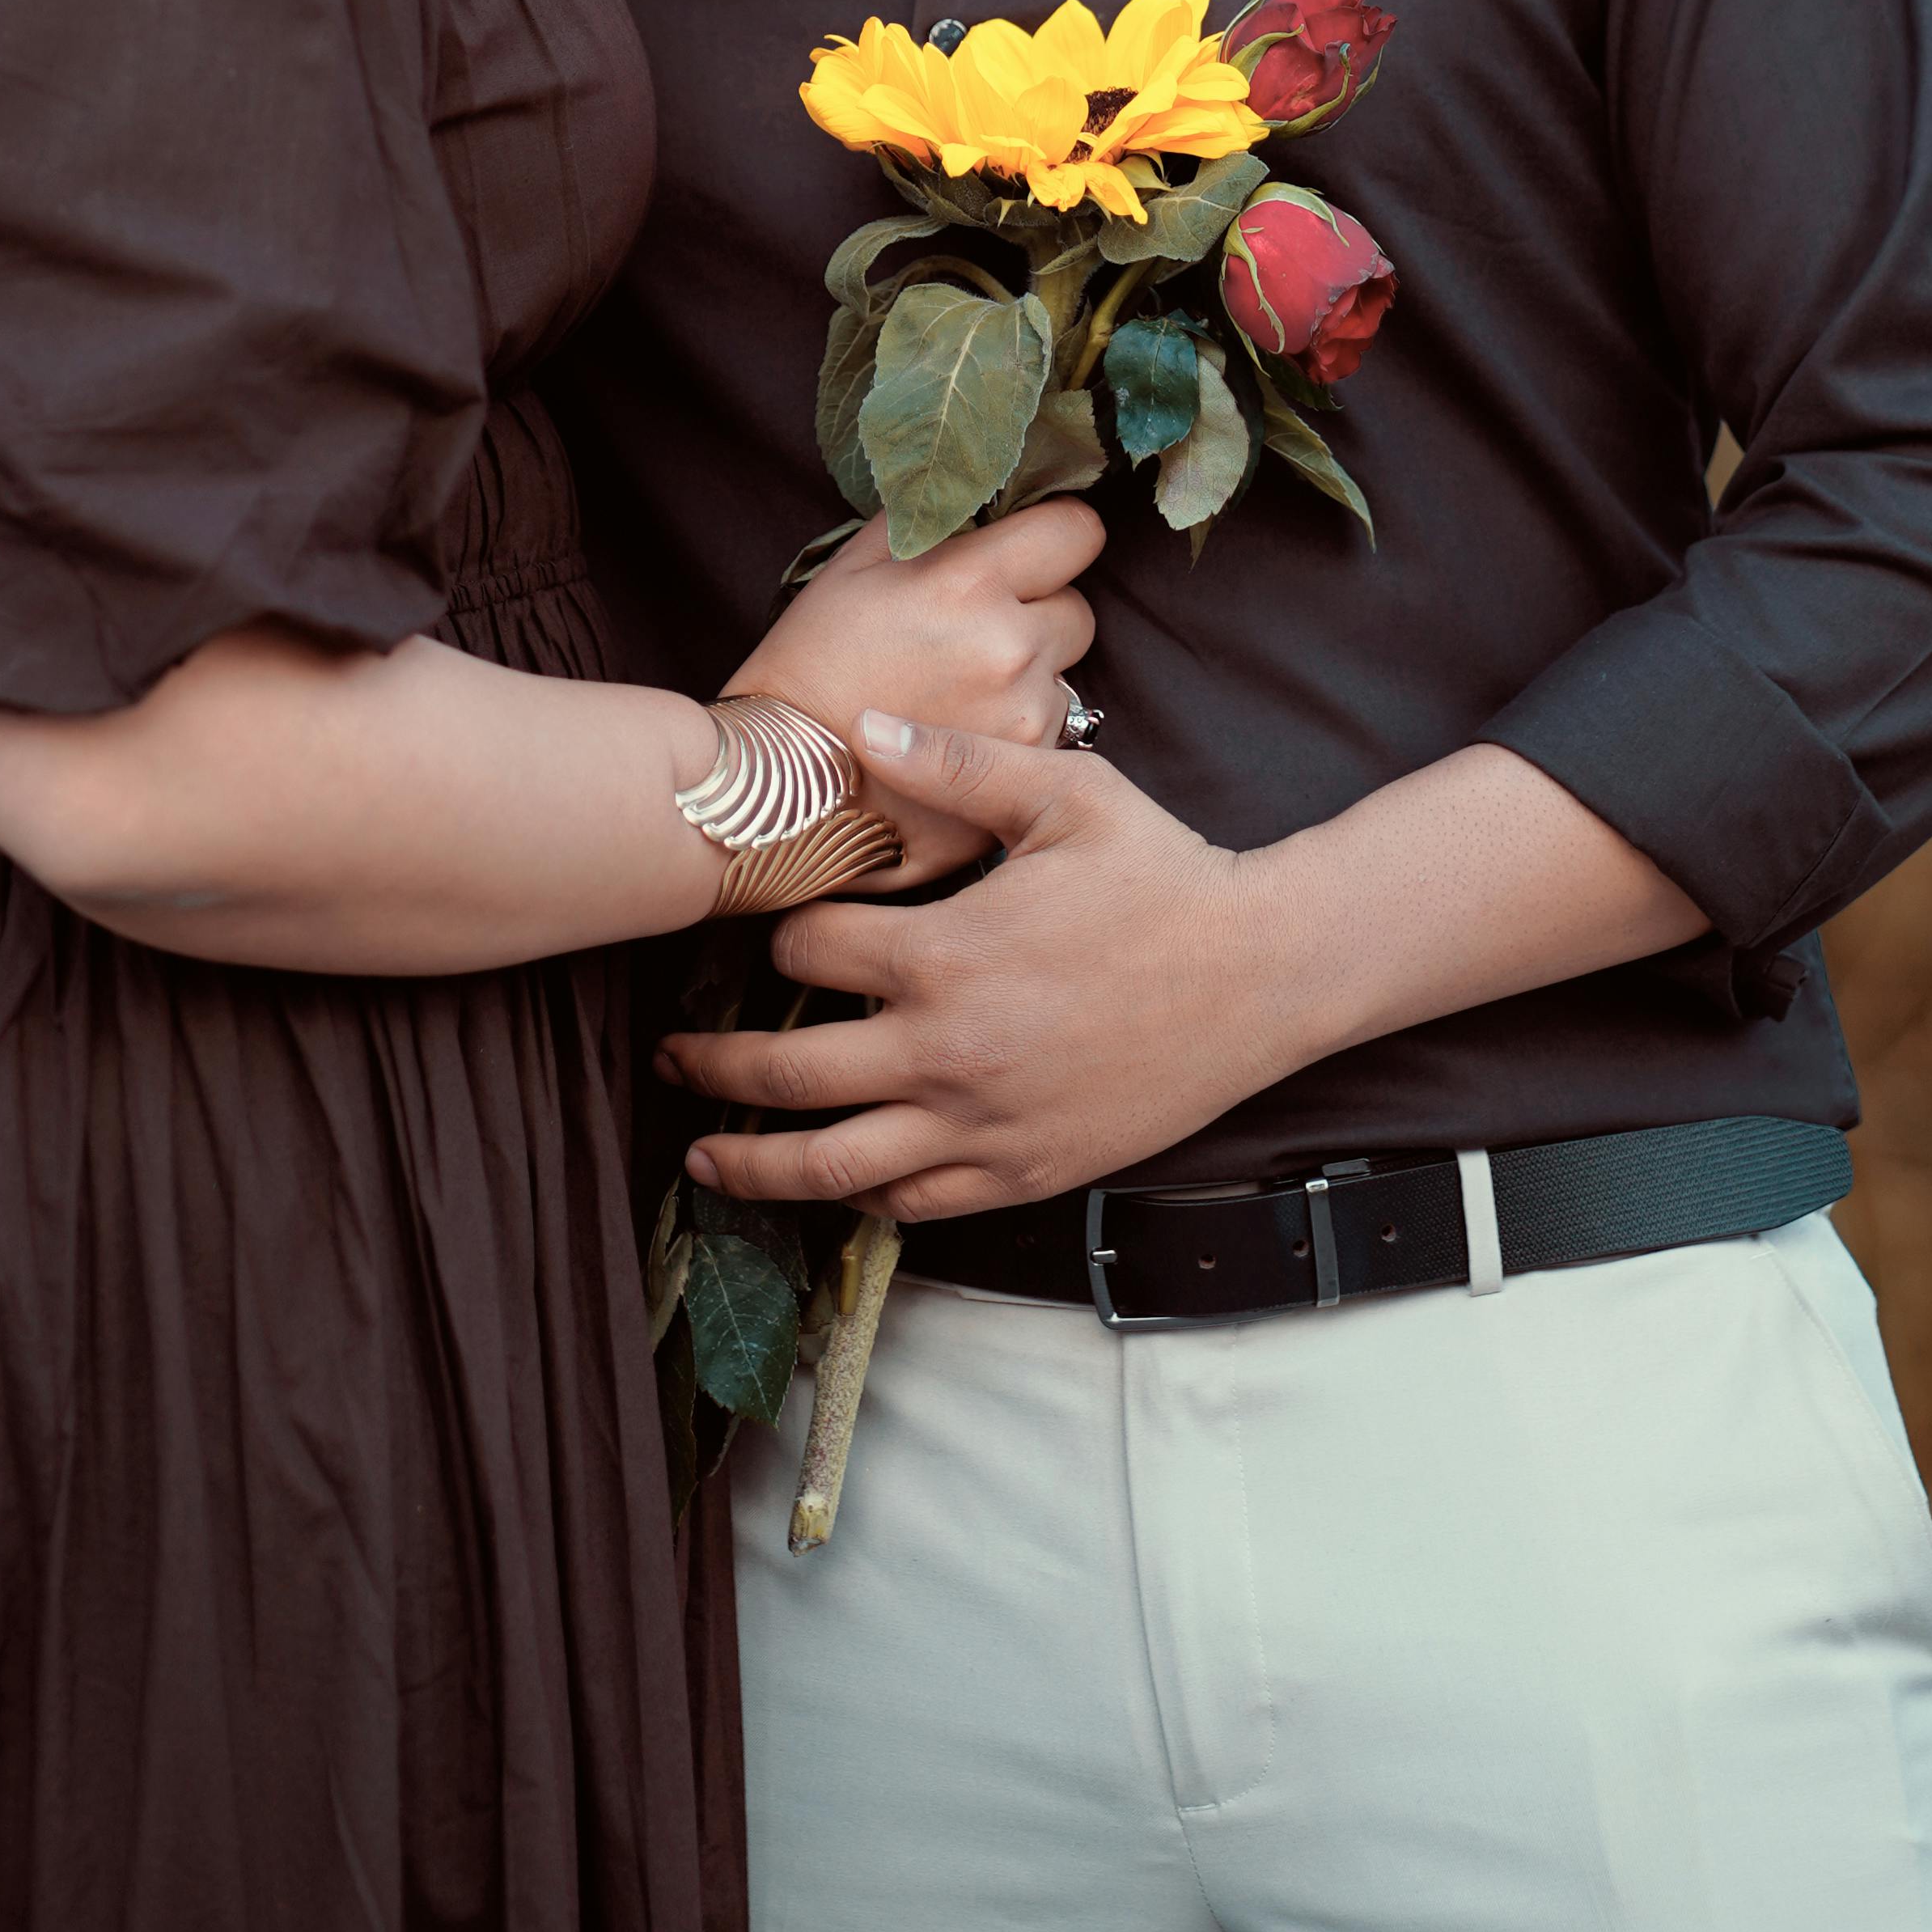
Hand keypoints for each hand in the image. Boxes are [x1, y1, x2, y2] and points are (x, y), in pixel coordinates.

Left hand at [659, 712, 1270, 1216]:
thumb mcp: (1062, 796)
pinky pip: (914, 1204)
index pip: (807, 948)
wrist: (1262, 975)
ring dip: (755, 1164)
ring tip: (703, 1159)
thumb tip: (859, 727)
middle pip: (787, 1072)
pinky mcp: (1023, 1171)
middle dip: (713, 1065)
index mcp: (944, 954)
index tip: (777, 927)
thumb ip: (952, 765)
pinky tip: (831, 1183)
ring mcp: (982, 1125)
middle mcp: (946, 1051)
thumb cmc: (1162, 874)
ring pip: (834, 1164)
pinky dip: (859, 1198)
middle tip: (670, 1056)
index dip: (780, 930)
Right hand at [724, 502, 1099, 886]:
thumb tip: (968, 492)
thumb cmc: (811, 662)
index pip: (1077, 530)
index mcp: (969, 581)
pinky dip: (1018, 726)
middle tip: (979, 628)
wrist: (790, 778)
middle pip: (1078, 608)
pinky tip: (962, 729)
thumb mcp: (851, 568)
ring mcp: (1023, 714)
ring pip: (1065, 674)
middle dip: (1039, 612)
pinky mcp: (1024, 769)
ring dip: (1030, 674)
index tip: (1033, 548)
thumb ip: (921, 520)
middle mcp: (1010, 645)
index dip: (1057, 535)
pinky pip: (1050, 730)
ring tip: (961, 688)